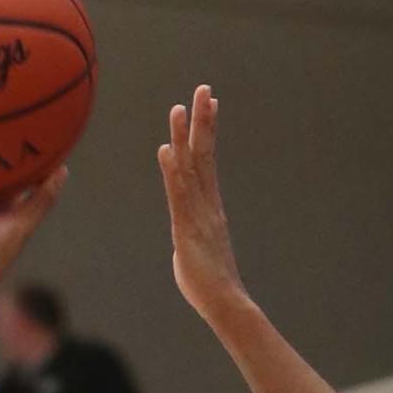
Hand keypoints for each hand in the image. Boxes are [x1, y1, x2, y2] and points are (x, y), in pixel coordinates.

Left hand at [158, 85, 243, 319]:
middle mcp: (207, 205)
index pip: (206, 164)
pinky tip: (167, 149)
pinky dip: (172, 171)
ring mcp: (199, 214)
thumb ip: (187, 241)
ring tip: (180, 107)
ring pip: (192, 169)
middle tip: (203, 89)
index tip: (208, 106)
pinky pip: (179, 195)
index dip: (205, 133)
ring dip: (185, 136)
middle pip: (203, 155)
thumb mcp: (193, 255)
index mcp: (210, 209)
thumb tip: (183, 245)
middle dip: (202, 121)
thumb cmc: (210, 288)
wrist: (225, 304)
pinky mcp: (188, 229)